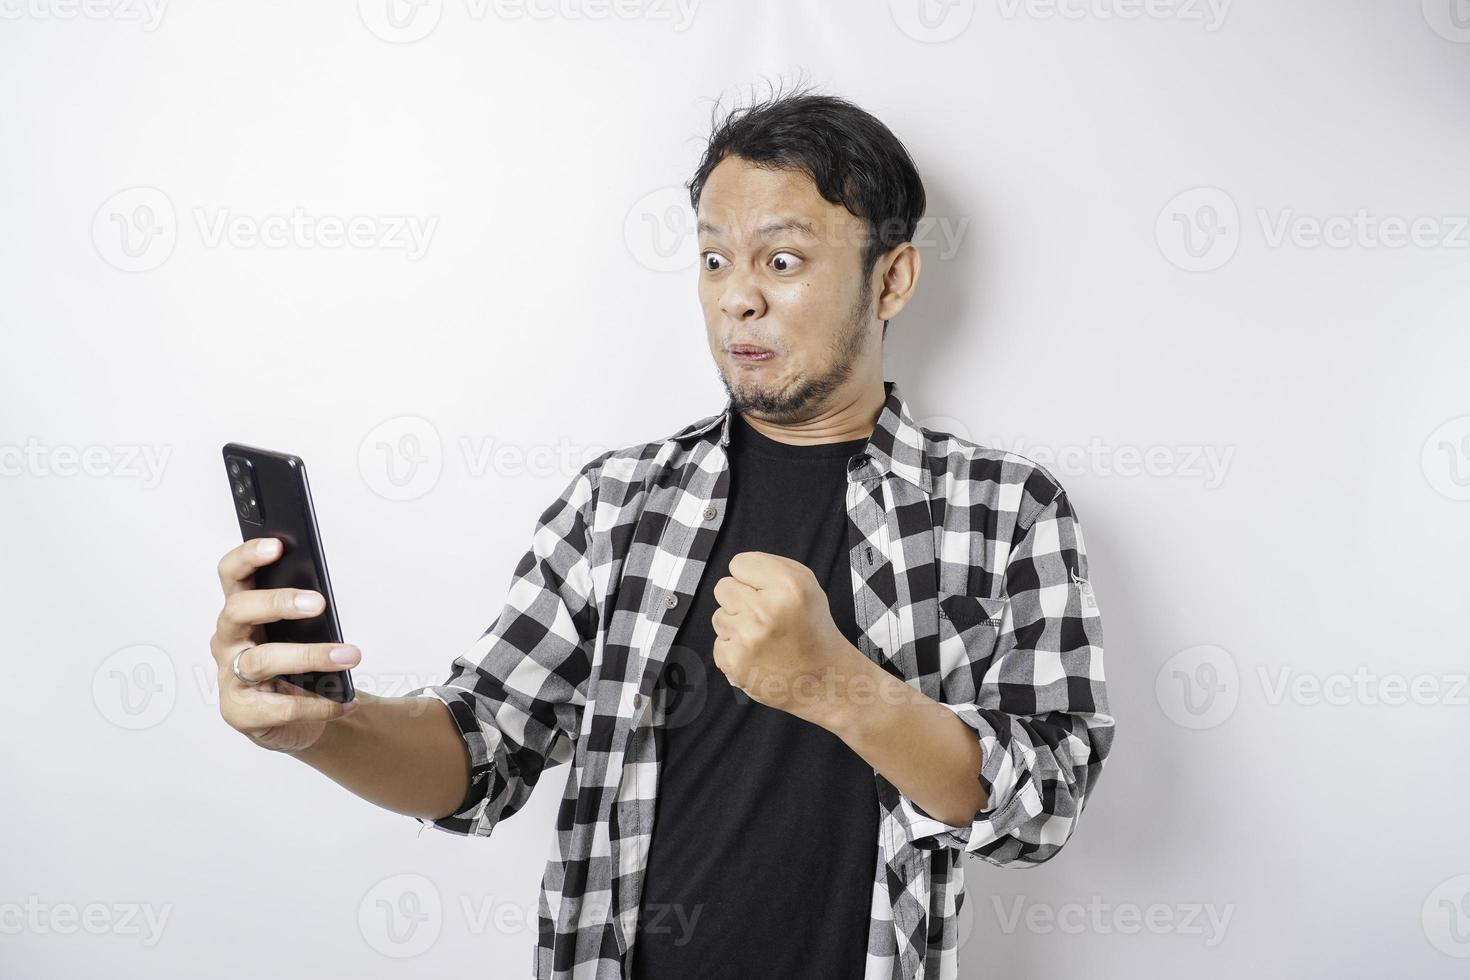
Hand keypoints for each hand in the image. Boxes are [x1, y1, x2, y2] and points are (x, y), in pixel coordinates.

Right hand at [210, 537, 360, 752]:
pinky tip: (345, 700)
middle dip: (277, 602)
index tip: (278, 546)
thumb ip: (305, 612)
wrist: (293, 721)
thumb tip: (325, 594)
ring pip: (263, 660)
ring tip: (350, 656)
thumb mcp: (300, 634)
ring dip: (311, 656)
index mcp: (241, 612)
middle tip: (318, 603)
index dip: (248, 557)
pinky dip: (319, 702)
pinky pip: (281, 706)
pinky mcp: (240, 712)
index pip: (232, 575)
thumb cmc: (294, 666)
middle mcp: (228, 641)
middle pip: (238, 611)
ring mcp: (230, 677)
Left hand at [709, 551, 865, 728]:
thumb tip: (737, 567)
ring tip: (763, 637)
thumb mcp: (807, 584)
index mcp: (787, 586)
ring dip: (736, 625)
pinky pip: (718, 644)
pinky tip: (756, 654)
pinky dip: (734, 650)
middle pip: (723, 587)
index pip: (739, 563)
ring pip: (719, 617)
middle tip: (764, 616)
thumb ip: (771, 566)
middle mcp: (765, 610)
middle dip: (740, 599)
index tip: (764, 591)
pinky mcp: (735, 663)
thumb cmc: (813, 629)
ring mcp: (747, 639)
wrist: (824, 678)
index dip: (751, 577)